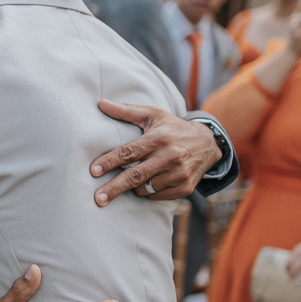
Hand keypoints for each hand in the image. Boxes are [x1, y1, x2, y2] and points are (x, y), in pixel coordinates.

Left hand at [90, 100, 221, 205]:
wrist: (207, 143)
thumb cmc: (172, 127)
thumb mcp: (152, 115)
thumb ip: (126, 111)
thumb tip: (100, 103)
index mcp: (159, 138)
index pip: (129, 152)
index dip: (109, 162)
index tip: (93, 171)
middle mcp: (170, 156)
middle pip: (135, 176)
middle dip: (114, 188)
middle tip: (97, 198)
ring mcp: (179, 174)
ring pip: (145, 188)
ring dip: (133, 187)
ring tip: (130, 179)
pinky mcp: (185, 187)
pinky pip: (156, 196)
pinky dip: (147, 192)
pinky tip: (148, 183)